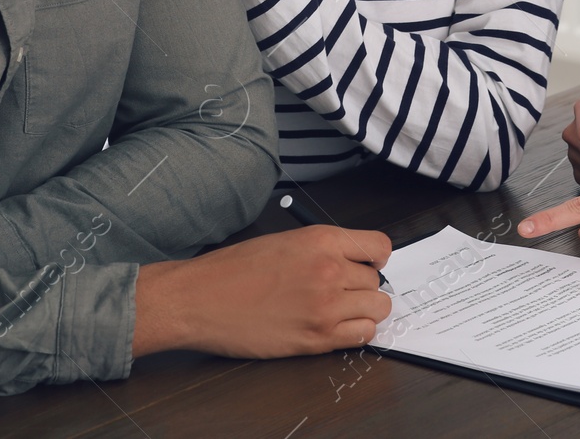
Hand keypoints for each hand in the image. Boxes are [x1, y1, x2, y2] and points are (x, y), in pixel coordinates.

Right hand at [132, 225, 392, 358]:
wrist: (200, 299)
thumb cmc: (232, 270)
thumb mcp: (284, 240)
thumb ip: (322, 249)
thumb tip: (351, 261)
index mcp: (321, 240)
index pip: (380, 246)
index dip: (376, 258)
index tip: (368, 264)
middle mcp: (330, 271)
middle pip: (376, 281)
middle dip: (362, 286)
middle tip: (342, 291)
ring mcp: (326, 307)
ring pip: (378, 309)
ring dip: (364, 310)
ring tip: (342, 311)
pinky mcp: (317, 338)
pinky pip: (364, 336)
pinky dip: (357, 332)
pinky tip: (338, 328)